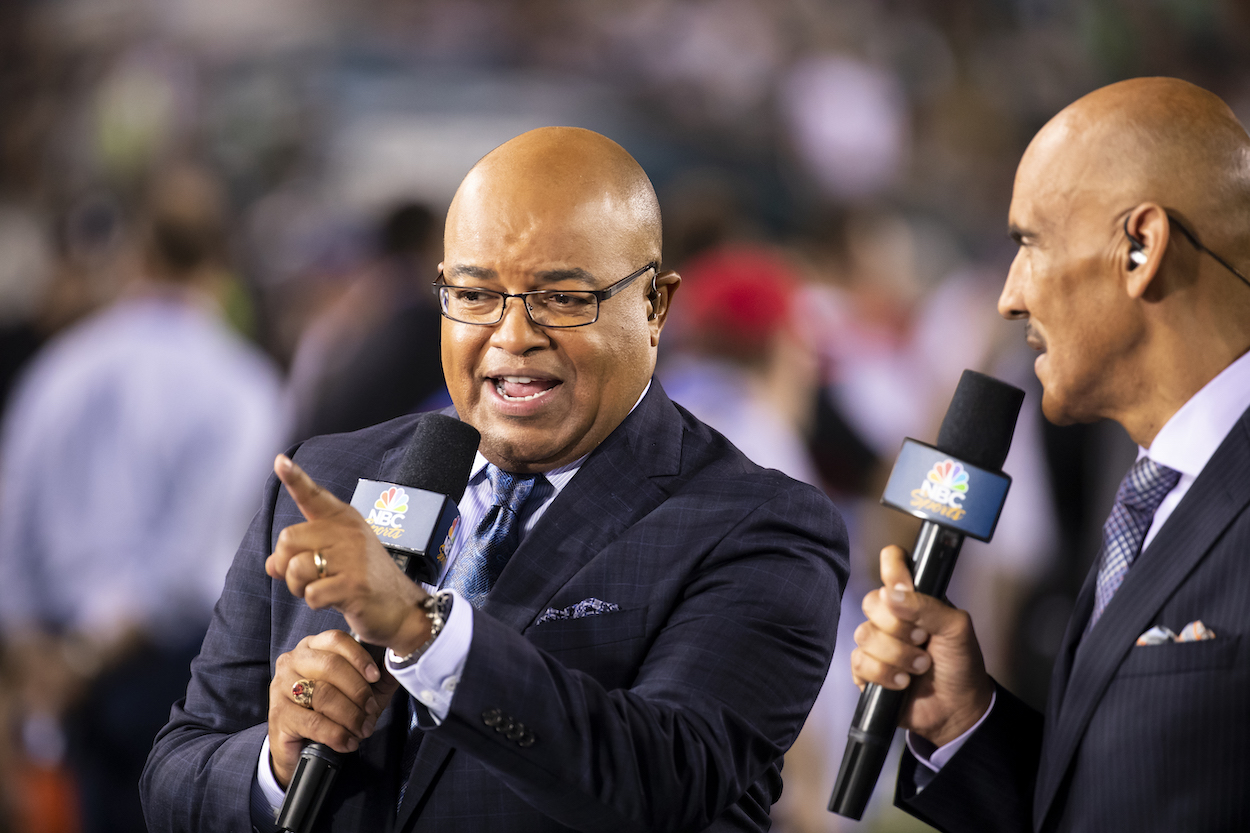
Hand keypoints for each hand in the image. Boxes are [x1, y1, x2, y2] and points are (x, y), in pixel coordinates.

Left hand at [265, 454, 432, 653]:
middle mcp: (348, 533)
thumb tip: (271, 564)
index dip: (295, 478)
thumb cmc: (366, 580)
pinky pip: (311, 594)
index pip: (314, 495)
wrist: (402, 608)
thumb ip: (303, 553)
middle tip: (307, 577)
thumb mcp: (337, 558)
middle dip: (286, 565)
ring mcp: (353, 558)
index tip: (280, 461)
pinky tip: (335, 600)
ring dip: (299, 587)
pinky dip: (316, 603)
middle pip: (289, 539)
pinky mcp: (354, 585)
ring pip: (296, 568)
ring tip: (322, 589)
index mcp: (344, 520)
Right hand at [267, 629, 397, 786]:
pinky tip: (348, 741)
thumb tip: (399, 662)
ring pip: (323, 694)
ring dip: (350, 715)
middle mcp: (292, 661)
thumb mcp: (359, 692)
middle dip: (358, 691)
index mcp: (312, 647)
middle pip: (330, 666)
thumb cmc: (330, 714)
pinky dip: (337, 734)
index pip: (336, 640)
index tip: (375, 677)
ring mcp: (280, 687)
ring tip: (362, 728)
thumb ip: (379, 677)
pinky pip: (313, 722)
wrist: (300, 749)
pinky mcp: (278, 715)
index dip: (359, 657)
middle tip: (371, 710)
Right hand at [850, 545, 993, 746]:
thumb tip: (892, 594)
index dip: (892, 569)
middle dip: (899, 627)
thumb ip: (928, 606)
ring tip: (920, 667)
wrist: (958, 708)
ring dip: (897, 655)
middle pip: (871, 601)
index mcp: (913, 597)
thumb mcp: (957, 629)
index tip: (904, 588)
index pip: (892, 562)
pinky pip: (860, 662)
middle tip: (923, 640)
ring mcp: (877, 642)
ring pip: (865, 635)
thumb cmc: (961, 663)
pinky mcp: (866, 670)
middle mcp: (891, 615)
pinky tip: (903, 682)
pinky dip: (885, 675)